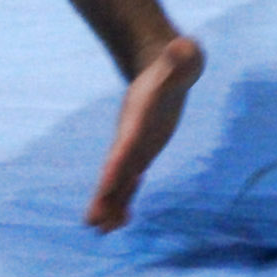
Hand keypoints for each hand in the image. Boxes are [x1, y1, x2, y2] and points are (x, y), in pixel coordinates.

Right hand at [86, 35, 203, 231]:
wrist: (164, 62)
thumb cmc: (178, 57)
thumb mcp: (184, 54)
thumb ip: (181, 54)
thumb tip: (182, 47)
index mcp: (139, 116)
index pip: (126, 144)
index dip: (117, 165)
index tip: (106, 186)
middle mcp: (132, 134)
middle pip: (115, 168)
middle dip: (104, 194)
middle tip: (91, 222)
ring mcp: (136, 143)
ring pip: (120, 178)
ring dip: (112, 203)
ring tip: (102, 230)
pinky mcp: (144, 149)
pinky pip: (132, 178)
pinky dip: (125, 198)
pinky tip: (121, 221)